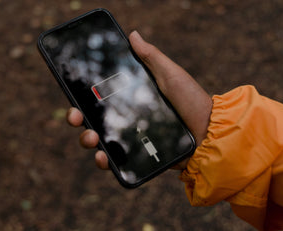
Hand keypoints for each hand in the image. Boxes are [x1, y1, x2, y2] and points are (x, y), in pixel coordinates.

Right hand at [67, 31, 211, 169]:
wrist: (210, 132)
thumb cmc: (192, 100)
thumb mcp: (170, 74)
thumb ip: (151, 57)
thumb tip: (133, 35)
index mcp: (130, 98)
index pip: (98, 97)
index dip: (81, 97)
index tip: (73, 96)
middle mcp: (127, 118)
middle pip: (92, 119)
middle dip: (77, 118)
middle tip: (76, 117)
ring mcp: (131, 139)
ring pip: (99, 141)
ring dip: (87, 139)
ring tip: (92, 137)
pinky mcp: (138, 158)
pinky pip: (116, 162)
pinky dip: (104, 162)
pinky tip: (103, 158)